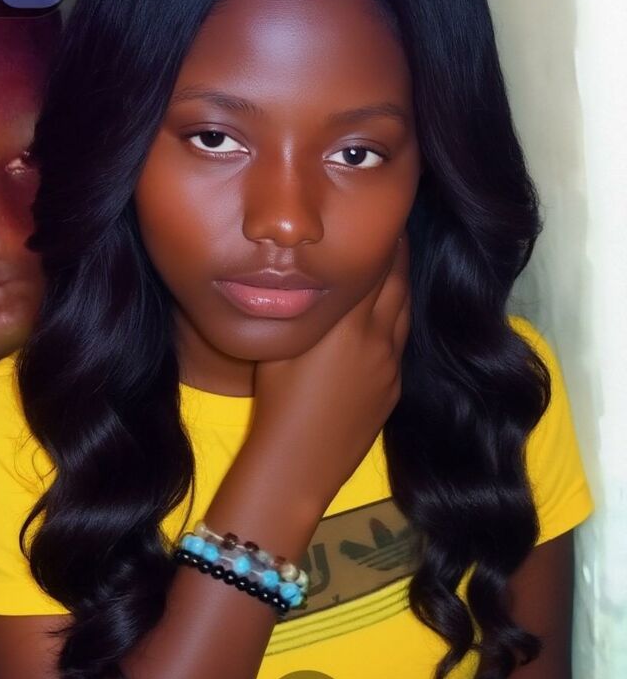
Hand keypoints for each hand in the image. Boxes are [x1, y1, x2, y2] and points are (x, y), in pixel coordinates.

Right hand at [249, 232, 410, 511]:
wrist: (299, 462)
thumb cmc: (275, 399)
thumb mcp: (282, 342)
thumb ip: (304, 307)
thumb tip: (310, 282)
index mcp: (346, 320)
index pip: (375, 265)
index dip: (381, 237)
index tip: (380, 216)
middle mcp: (377, 335)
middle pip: (398, 281)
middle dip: (398, 252)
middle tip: (393, 229)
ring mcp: (390, 363)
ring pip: (405, 311)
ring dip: (402, 285)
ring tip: (395, 265)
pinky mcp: (394, 387)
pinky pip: (400, 343)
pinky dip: (396, 320)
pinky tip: (386, 317)